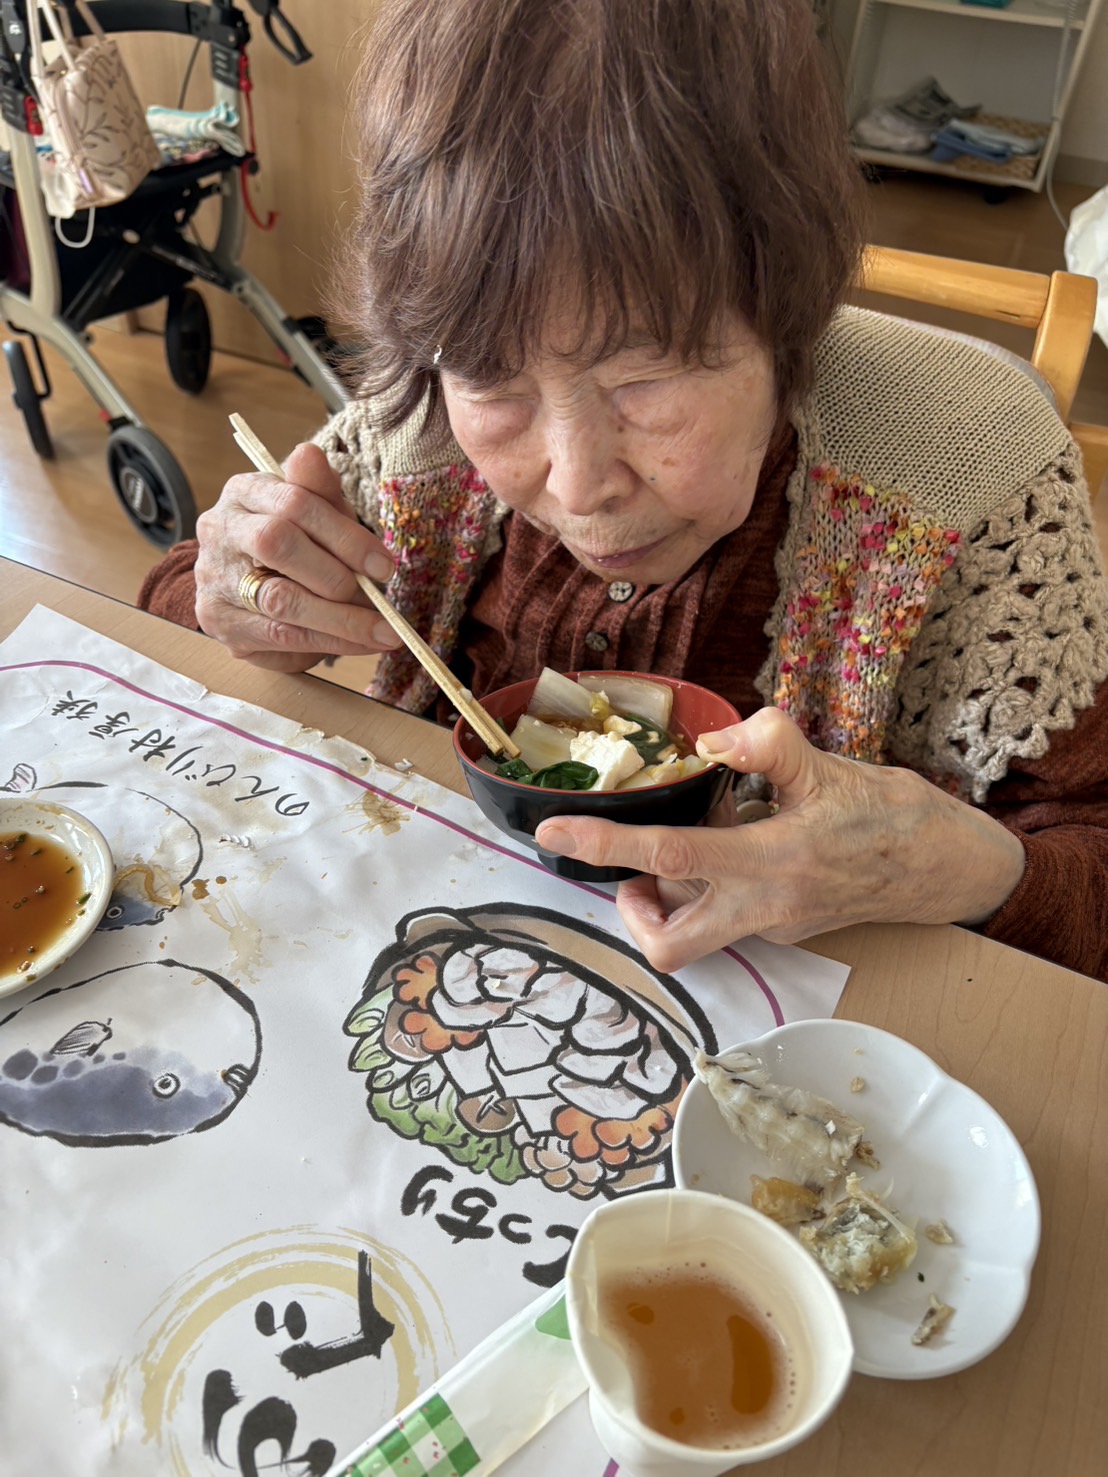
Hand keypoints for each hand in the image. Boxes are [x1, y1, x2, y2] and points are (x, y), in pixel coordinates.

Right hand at [194, 443, 402, 672]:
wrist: (258, 590)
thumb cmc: (300, 542)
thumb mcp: (318, 512)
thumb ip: (319, 490)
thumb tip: (309, 453)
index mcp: (244, 491)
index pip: (294, 502)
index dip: (345, 536)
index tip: (384, 565)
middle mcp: (219, 530)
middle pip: (277, 543)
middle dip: (336, 574)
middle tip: (377, 595)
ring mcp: (214, 578)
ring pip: (280, 598)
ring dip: (341, 618)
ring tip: (383, 631)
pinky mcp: (221, 622)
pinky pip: (280, 635)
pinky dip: (329, 641)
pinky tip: (361, 643)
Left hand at [535, 707, 1026, 972]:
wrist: (948, 868)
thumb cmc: (893, 814)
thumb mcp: (832, 766)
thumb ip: (768, 745)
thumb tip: (712, 741)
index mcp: (774, 862)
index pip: (671, 857)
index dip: (604, 845)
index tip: (553, 834)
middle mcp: (765, 908)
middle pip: (671, 944)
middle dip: (631, 913)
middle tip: (626, 871)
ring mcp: (772, 926)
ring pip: (695, 933)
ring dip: (670, 896)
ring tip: (687, 847)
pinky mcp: (782, 930)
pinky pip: (723, 916)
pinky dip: (708, 886)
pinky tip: (732, 844)